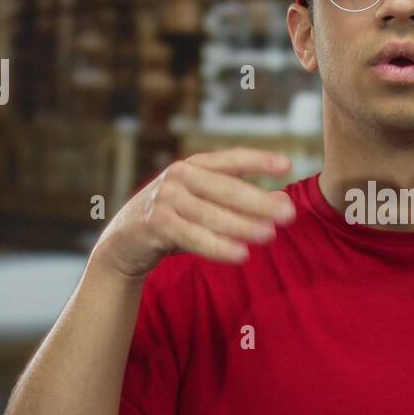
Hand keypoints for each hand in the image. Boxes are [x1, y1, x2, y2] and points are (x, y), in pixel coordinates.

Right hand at [94, 147, 297, 279]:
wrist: (125, 243)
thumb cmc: (175, 221)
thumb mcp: (205, 205)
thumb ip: (239, 202)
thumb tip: (283, 202)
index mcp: (195, 165)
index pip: (231, 159)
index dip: (259, 160)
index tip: (287, 166)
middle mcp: (179, 176)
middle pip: (226, 188)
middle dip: (260, 201)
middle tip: (289, 213)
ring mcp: (166, 198)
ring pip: (212, 214)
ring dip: (243, 226)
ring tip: (270, 235)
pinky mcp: (156, 223)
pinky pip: (193, 236)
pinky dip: (218, 247)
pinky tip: (240, 255)